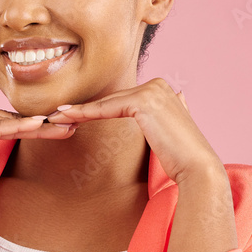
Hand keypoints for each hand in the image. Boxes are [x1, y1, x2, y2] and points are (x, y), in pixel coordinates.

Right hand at [0, 99, 75, 181]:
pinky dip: (17, 128)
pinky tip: (38, 128)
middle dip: (43, 121)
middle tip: (72, 122)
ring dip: (40, 124)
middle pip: (11, 116)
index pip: (1, 119)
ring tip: (67, 126)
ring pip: (8, 120)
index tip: (52, 128)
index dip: (28, 124)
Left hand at [45, 78, 223, 185]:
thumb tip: (177, 99)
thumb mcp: (167, 131)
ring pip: (106, 102)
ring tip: (55, 116)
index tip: (73, 115)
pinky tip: (66, 117)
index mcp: (162, 89)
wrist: (196, 168)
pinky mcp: (144, 101)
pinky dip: (84, 113)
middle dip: (84, 109)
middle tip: (56, 114)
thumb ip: (165, 114)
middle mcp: (158, 84)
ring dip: (78, 110)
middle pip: (112, 99)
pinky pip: (107, 108)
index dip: (96, 108)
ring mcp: (152, 90)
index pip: (121, 99)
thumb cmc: (179, 158)